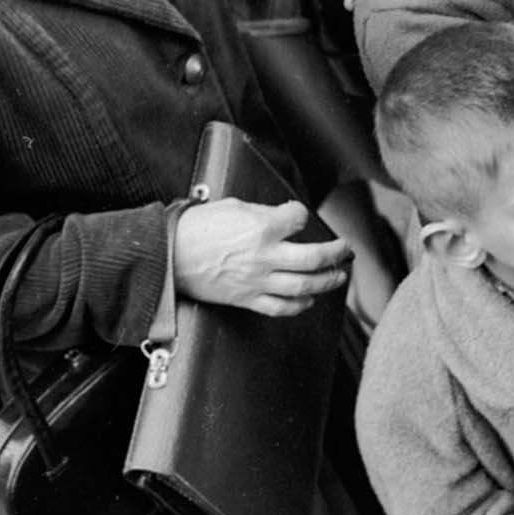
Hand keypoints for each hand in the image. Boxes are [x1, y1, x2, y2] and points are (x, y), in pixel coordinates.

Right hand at [173, 198, 351, 317]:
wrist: (167, 255)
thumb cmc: (194, 229)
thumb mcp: (233, 206)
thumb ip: (262, 213)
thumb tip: (281, 217)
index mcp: (262, 228)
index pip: (299, 219)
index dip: (301, 215)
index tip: (298, 216)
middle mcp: (265, 256)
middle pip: (315, 258)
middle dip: (337, 254)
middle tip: (346, 250)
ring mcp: (257, 280)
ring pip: (303, 285)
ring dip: (327, 281)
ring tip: (339, 276)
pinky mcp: (246, 299)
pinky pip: (280, 307)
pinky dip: (298, 306)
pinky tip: (308, 300)